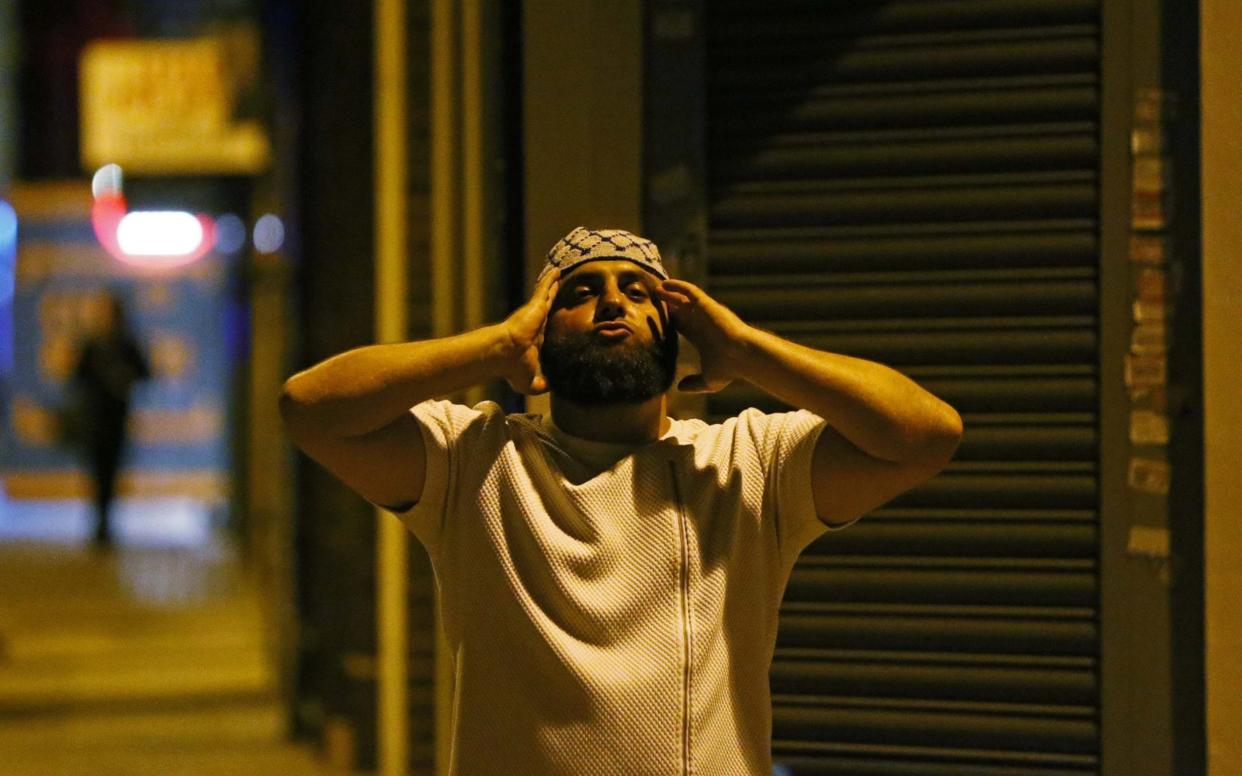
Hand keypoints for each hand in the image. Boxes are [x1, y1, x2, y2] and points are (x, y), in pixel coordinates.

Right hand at [498, 268, 559, 394]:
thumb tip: (549, 388)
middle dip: (551, 299)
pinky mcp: (534, 306)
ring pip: (545, 296)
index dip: (548, 322)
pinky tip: (558, 271)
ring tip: (559, 275)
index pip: (543, 328)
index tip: (554, 319)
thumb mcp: (528, 383)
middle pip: (545, 308)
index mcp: (533, 340)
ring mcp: (534, 314)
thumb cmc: (513, 368)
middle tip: (557, 289)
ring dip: (552, 286)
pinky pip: (545, 289)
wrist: (505, 354)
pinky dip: (551, 279)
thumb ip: (539, 386)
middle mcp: (534, 324)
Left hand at [654, 279, 751, 392]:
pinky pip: (690, 291)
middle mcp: (703, 323)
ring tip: (656, 289)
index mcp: (702, 338)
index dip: (671, 322)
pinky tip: (665, 284)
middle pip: (683, 311)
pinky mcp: (707, 305)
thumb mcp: (708, 381)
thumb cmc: (729, 369)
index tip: (658, 320)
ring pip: (684, 299)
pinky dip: (677, 286)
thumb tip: (679, 388)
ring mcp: (705, 313)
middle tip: (653, 301)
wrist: (742, 356)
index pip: (684, 326)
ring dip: (670, 294)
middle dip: (670, 306)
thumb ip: (694, 383)